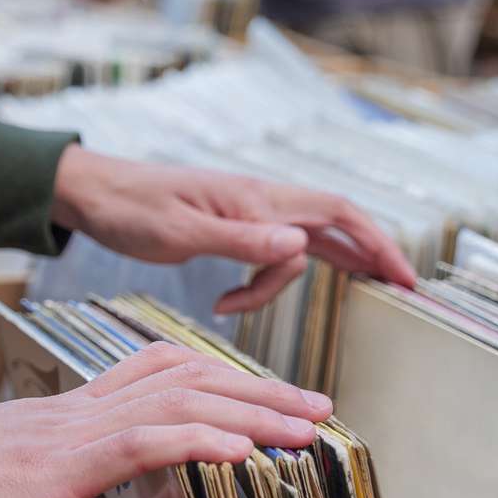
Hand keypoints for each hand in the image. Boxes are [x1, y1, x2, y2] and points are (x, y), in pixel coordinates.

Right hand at [0, 343, 332, 497]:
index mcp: (78, 416)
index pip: (164, 379)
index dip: (226, 382)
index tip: (274, 400)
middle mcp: (85, 410)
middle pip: (191, 382)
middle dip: (262, 393)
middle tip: (319, 407)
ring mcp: (74, 430)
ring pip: (181, 402)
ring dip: (251, 412)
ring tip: (306, 425)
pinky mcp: (57, 462)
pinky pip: (140, 440)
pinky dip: (198, 438)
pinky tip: (241, 447)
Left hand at [51, 145, 416, 313]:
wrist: (93, 194)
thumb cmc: (131, 209)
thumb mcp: (181, 232)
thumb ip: (241, 241)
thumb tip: (300, 244)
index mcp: (256, 199)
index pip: (336, 213)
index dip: (377, 242)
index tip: (404, 277)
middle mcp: (260, 202)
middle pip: (333, 225)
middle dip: (368, 256)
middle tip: (400, 290)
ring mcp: (246, 214)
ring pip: (301, 243)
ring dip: (296, 278)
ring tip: (268, 303)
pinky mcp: (229, 228)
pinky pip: (269, 253)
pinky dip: (261, 282)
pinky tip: (229, 302)